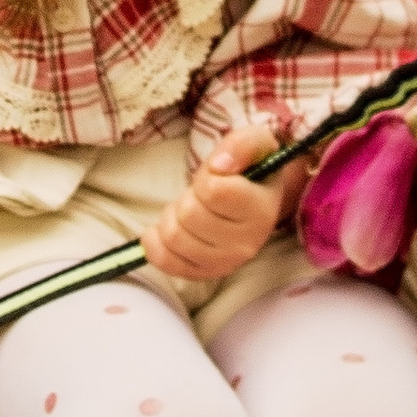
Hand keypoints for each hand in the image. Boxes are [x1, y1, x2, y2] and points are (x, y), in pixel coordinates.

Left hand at [141, 127, 300, 284]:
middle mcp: (247, 243)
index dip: (206, 176)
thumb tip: (219, 166)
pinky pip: (164, 260)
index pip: (213, 191)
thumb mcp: (254, 143)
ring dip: (172, 216)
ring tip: (188, 210)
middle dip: (187, 196)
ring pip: (174, 237)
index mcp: (261, 210)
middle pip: (189, 214)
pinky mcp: (203, 273)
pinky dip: (155, 241)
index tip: (216, 176)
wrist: (254, 200)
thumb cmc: (249, 170)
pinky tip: (167, 228)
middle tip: (200, 195)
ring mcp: (225, 263)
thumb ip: (242, 144)